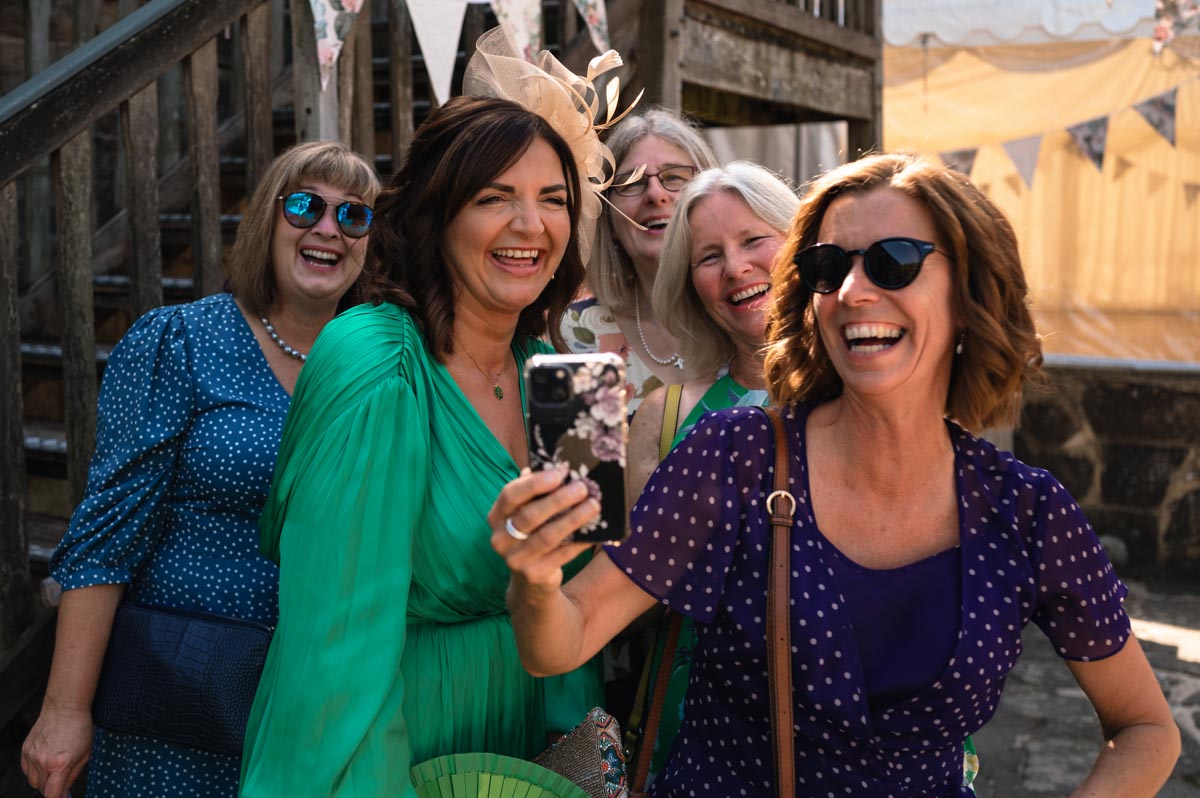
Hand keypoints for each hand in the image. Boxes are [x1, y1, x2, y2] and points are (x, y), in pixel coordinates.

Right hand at [21, 703, 92, 797]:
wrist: (65, 708)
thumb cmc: (79, 727)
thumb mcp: (85, 754)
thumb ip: (73, 776)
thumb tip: (64, 790)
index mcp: (60, 764)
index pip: (51, 794)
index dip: (57, 797)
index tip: (61, 796)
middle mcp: (43, 762)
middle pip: (41, 788)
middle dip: (52, 788)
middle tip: (61, 779)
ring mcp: (32, 756)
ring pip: (32, 780)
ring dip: (42, 780)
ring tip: (54, 767)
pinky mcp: (25, 750)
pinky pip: (26, 769)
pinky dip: (34, 770)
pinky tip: (45, 761)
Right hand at [490, 466, 598, 597]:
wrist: (529, 581)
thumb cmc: (531, 536)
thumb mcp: (525, 514)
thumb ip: (534, 493)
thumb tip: (558, 467)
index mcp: (496, 517)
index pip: (509, 495)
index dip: (534, 483)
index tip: (559, 473)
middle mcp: (501, 539)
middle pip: (530, 515)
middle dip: (558, 500)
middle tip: (582, 488)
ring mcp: (515, 559)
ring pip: (547, 536)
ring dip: (573, 519)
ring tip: (593, 505)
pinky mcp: (534, 575)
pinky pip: (562, 555)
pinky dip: (580, 541)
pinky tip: (595, 532)